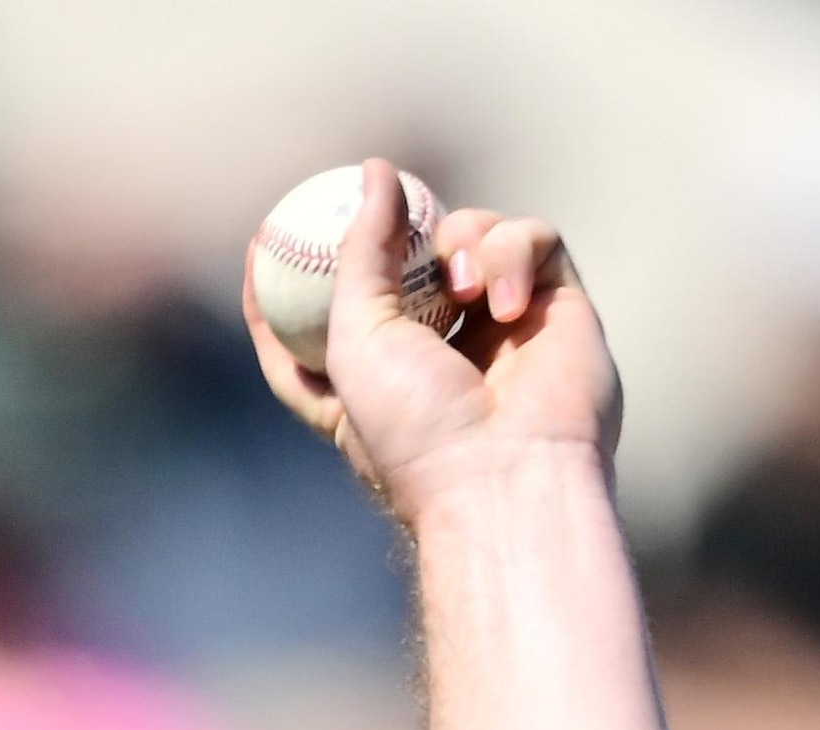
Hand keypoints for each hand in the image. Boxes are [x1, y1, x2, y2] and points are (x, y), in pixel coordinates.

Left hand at [245, 159, 618, 524]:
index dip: (291, 276)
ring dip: (464, 240)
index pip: (322, 316)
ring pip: (474, 232)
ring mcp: (499, 322)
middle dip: (397, 235)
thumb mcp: (353, 338)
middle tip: (385, 208)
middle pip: (408, 259)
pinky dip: (513, 252)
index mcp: (371, 375)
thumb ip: (360, 251)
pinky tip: (503, 302)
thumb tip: (376, 171)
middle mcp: (437, 346)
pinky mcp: (555, 301)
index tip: (264, 237)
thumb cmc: (414, 424)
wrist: (506, 469)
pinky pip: (533, 237)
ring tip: (462, 291)